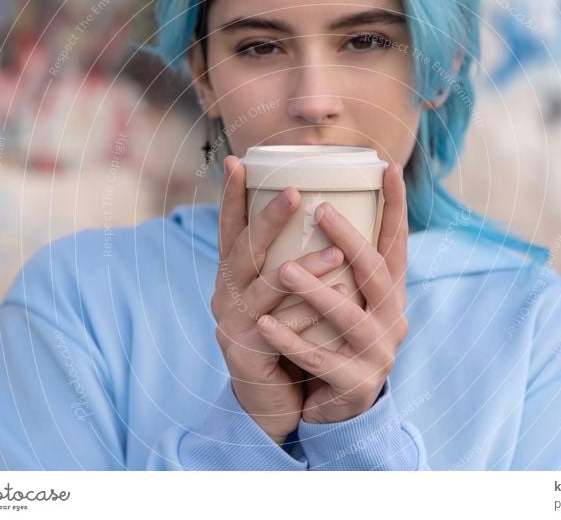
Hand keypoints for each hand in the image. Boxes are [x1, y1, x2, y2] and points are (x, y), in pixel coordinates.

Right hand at [211, 155, 347, 443]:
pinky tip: (330, 302)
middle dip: (268, 220)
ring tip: (335, 253)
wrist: (269, 399)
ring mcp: (233, 325)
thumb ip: (290, 262)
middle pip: (243, 251)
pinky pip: (277, 331)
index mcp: (234, 277)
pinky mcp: (248, 355)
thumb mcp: (282, 294)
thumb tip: (327, 212)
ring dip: (301, 270)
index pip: (230, 230)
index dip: (231, 196)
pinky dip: (304, 315)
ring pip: (264, 290)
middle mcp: (226, 296)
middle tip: (295, 192)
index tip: (238, 161)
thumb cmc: (284, 336)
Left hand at [256, 163, 408, 423]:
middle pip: (376, 273)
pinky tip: (265, 324)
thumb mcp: (345, 298)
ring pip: (348, 316)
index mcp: (389, 295)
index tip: (387, 167)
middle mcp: (391, 319)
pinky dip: (292, 340)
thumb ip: (339, 263)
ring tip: (284, 270)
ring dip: (316, 291)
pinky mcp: (355, 383)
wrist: (337, 407)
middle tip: (320, 208)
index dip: (396, 207)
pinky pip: (319, 359)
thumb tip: (316, 199)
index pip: (396, 244)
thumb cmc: (334, 339)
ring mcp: (377, 353)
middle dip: (349, 239)